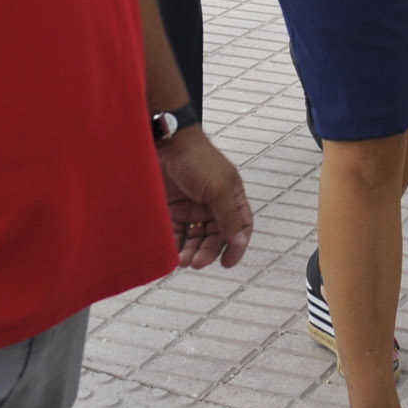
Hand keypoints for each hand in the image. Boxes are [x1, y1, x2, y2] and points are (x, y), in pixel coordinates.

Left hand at [158, 128, 253, 268]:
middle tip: (198, 262)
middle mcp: (214, 205)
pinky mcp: (173, 211)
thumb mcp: (219, 188)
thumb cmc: (198, 159)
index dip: (237, 246)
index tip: (227, 263)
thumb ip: (229, 216)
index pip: (241, 227)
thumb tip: (240, 241)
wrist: (167, 144)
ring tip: (183, 260)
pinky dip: (174, 246)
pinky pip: (176, 235)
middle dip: (208, 252)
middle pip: (216, 237)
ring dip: (191, 252)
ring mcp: (193, 209)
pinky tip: (171, 253)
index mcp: (232, 197)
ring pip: (195, 239)